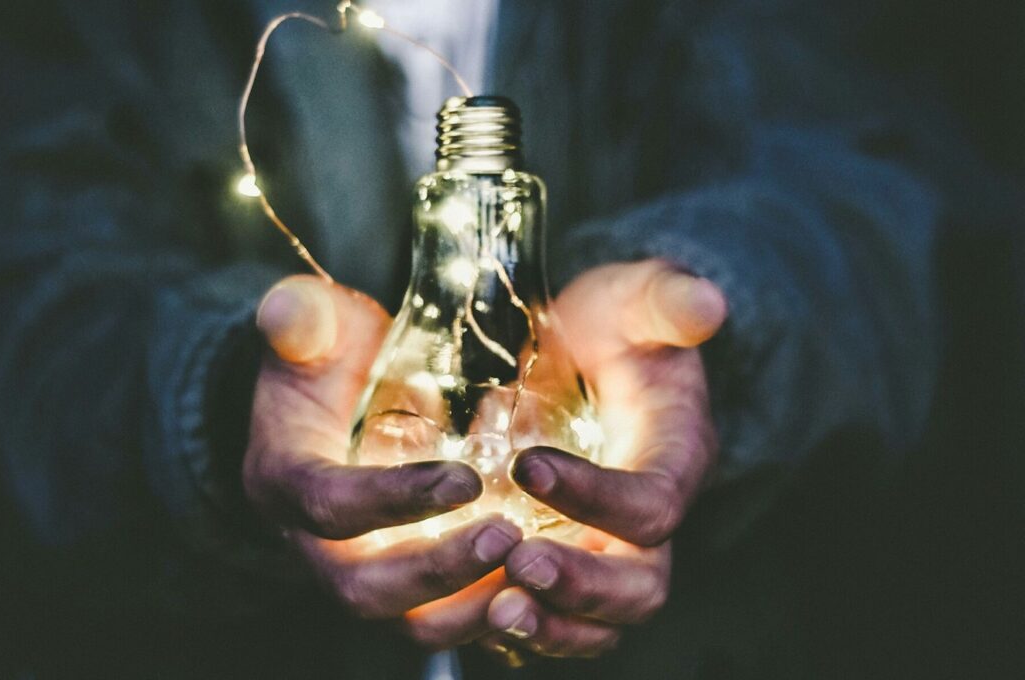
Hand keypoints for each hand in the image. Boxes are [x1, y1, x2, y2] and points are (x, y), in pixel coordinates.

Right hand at [243, 276, 521, 624]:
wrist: (332, 397)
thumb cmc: (327, 356)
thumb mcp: (314, 325)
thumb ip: (302, 317)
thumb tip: (286, 312)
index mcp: (284, 479)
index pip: (329, 505)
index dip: (393, 500)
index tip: (466, 479)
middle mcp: (312, 542)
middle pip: (363, 588)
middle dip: (437, 572)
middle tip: (508, 537)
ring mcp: (358, 570)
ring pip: (406, 621)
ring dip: (469, 606)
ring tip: (533, 570)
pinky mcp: (402, 583)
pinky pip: (441, 620)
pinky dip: (488, 613)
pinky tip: (540, 584)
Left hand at [484, 260, 726, 659]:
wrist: (586, 352)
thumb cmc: (614, 326)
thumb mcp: (636, 299)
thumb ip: (666, 300)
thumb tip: (707, 303)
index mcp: (675, 459)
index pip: (652, 503)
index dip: (597, 496)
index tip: (527, 466)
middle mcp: (648, 520)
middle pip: (640, 585)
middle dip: (582, 585)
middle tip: (519, 564)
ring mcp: (608, 549)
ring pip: (600, 621)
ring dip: (552, 626)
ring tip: (497, 612)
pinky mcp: (569, 562)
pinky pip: (557, 620)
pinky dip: (523, 630)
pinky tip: (472, 616)